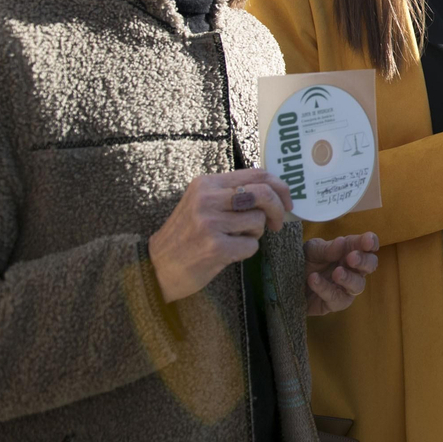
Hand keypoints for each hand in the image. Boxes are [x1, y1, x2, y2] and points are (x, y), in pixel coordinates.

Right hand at [149, 169, 291, 303]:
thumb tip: (275, 190)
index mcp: (206, 184)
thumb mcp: (202, 204)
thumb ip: (232, 193)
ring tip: (234, 239)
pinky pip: (251, 246)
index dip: (280, 186)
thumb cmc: (186, 236)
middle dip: (278, 210)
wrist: (156, 267)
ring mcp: (210, 223)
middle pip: (263, 194)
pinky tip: (228, 253)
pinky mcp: (214, 247)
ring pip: (258, 222)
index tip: (287, 201)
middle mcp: (207, 199)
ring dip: (254, 234)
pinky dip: (246, 251)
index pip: (257, 174)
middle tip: (278, 223)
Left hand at [304, 233, 378, 315]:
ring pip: (358, 285)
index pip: (367, 245)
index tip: (366, 241)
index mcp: (350, 251)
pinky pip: (337, 299)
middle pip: (370, 265)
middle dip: (364, 261)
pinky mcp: (334, 304)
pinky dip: (325, 288)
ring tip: (336, 272)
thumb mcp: (312, 250)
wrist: (285, 282)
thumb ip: (327, 248)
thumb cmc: (304, 262)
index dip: (370, 242)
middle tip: (351, 258)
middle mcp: (353, 269)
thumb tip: (342, 242)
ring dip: (349, 278)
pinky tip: (314, 280)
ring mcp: (345, 288)